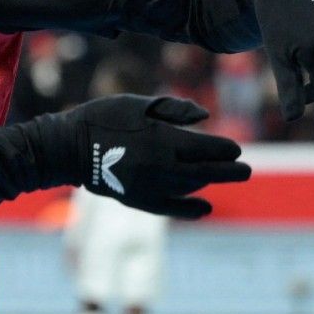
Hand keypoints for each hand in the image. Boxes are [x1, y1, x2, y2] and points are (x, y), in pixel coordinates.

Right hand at [69, 96, 250, 218]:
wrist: (67, 148)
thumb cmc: (102, 119)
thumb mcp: (137, 104)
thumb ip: (173, 109)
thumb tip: (204, 117)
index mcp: (163, 140)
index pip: (206, 148)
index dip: (225, 150)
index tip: (235, 150)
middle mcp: (161, 167)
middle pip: (205, 172)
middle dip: (229, 172)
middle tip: (246, 172)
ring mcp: (149, 187)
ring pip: (189, 188)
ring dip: (207, 183)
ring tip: (216, 177)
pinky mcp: (137, 200)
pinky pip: (169, 208)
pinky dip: (189, 209)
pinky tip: (204, 208)